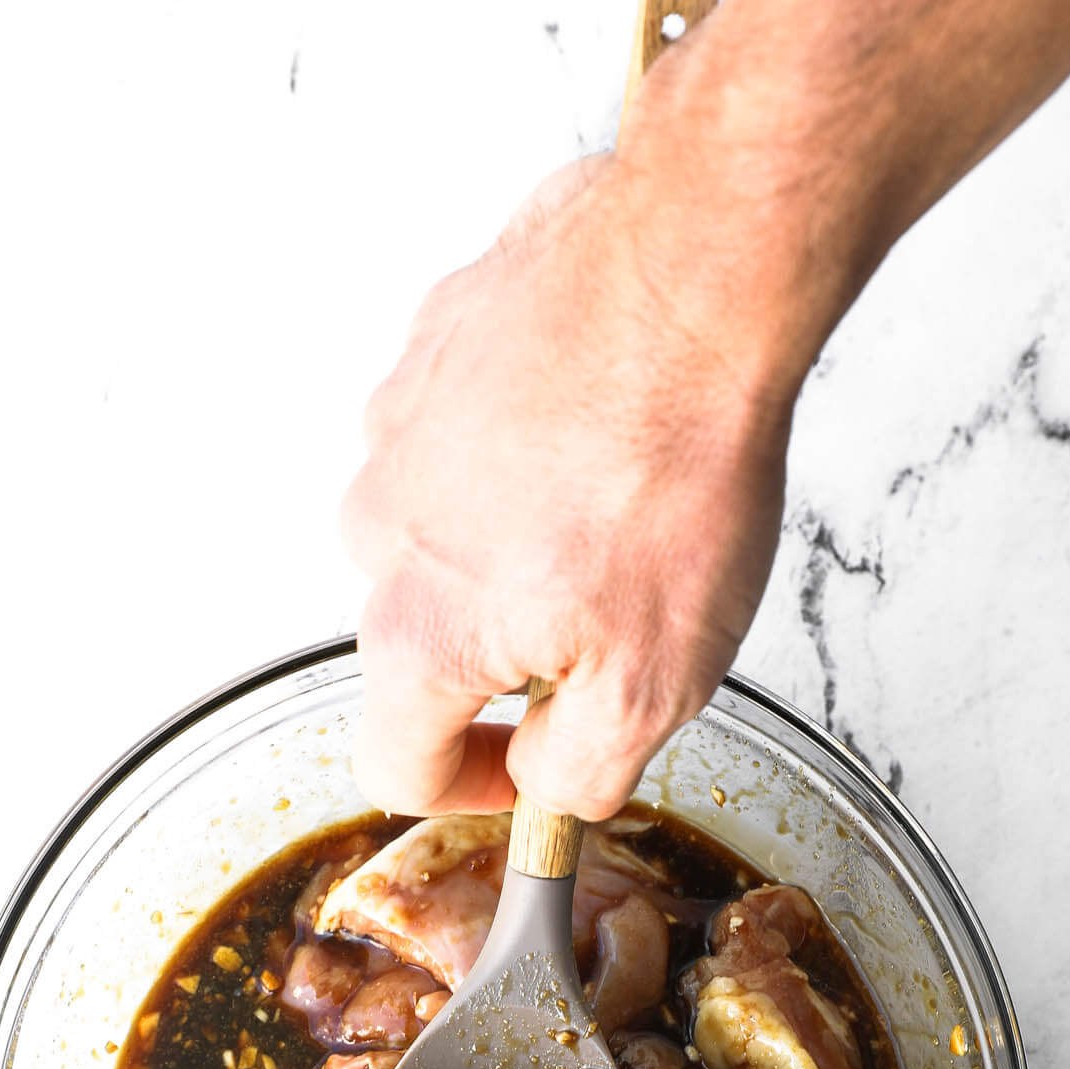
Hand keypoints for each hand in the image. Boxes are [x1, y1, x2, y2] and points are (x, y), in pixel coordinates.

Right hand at [340, 147, 793, 820]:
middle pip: (425, 645)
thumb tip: (543, 793)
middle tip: (614, 620)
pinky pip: (464, 438)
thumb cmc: (672, 466)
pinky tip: (598, 437)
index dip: (469, 792)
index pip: (396, 765)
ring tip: (615, 512)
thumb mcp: (651, 687)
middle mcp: (380, 530)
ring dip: (513, 549)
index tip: (526, 773)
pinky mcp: (435, 349)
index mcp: (420, 631)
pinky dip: (519, 456)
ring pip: (445, 537)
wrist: (690, 275)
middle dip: (512, 655)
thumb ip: (575, 774)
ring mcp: (397, 429)